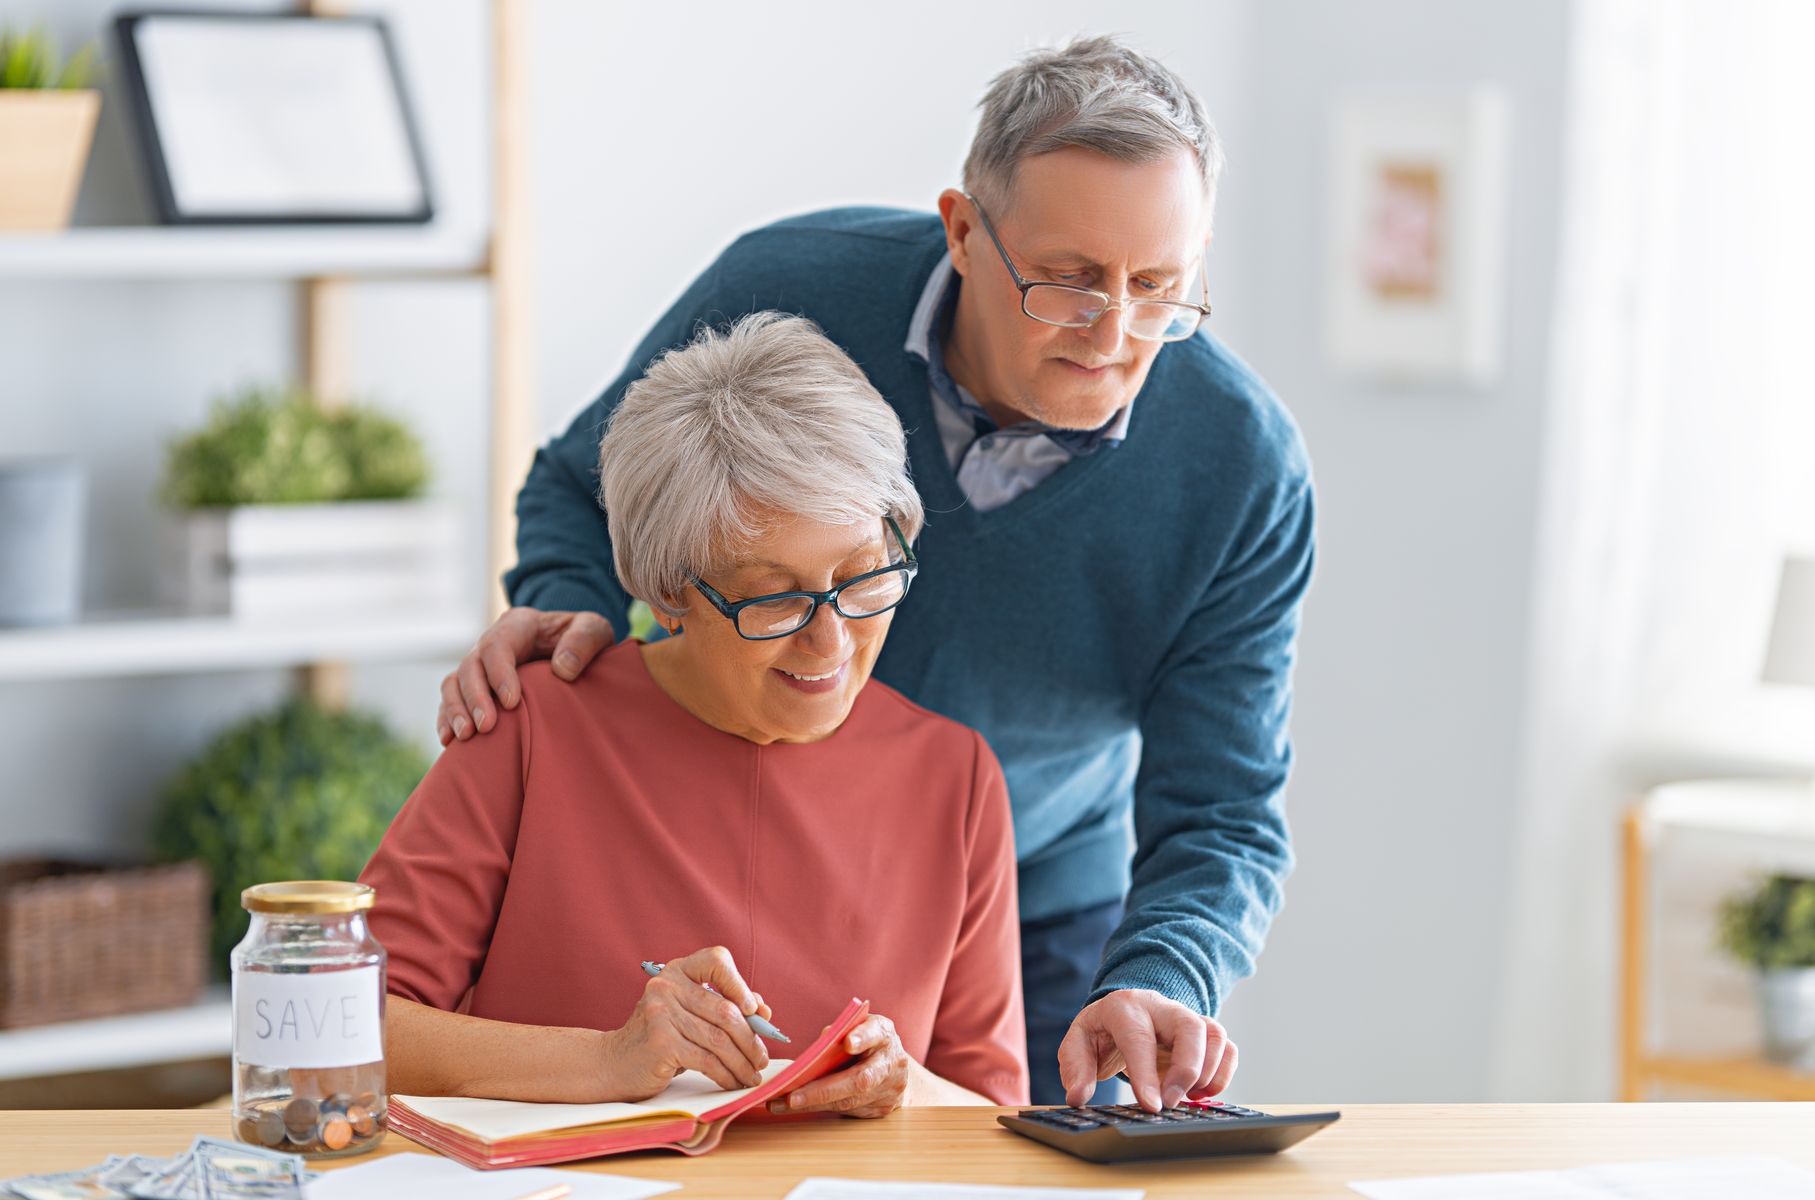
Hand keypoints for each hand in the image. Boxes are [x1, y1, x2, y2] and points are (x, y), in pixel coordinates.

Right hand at [437, 607, 614, 743]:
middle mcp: (492, 642)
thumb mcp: (595, 629)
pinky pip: (451, 700)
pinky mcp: (475, 686)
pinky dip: (447, 718)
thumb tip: (562, 670)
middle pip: (470, 666)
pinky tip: (450, 741)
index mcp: (519, 624)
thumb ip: (584, 641)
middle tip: (486, 727)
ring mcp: (480, 665)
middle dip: (474, 697)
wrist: (575, 649)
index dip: (499, 673)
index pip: (497, 645)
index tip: (512, 702)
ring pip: (454, 682)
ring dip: (456, 710)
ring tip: (466, 737)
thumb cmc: (584, 638)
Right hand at [598, 947, 774, 1099]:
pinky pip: (706, 1060)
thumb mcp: (689, 1014)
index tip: (755, 1010)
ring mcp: (661, 1013)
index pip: (717, 961)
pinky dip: (726, 1074)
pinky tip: (732, 1082)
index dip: (740, 984)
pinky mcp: (660, 1043)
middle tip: (762, 1058)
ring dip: (742, 1062)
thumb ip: (723, 1005)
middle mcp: (667, 986)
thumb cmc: (660, 1038)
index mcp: (677, 971)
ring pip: (719, 1039)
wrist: (613, 1063)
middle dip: (751, 1039)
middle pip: (725, 1010)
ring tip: (752, 1076)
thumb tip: (763, 1011)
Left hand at [768, 1013, 912, 1118]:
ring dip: (814, 1104)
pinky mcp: (881, 1109)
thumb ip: (840, 1032)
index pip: (876, 1033)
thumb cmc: (869, 1042)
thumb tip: (816, 1050)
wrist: (897, 1069)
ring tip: (782, 1103)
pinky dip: (820, 1108)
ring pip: (849, 1101)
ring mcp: (889, 1090)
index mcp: (884, 1034)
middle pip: (860, 1079)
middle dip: (823, 1090)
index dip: (863, 1038)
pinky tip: (795, 1106)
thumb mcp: (859, 1027)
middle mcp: (892, 1062)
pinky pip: (847, 1110)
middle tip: (792, 1097)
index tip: (848, 1043)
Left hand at [1057, 988, 1236, 1111]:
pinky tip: (1201, 1094)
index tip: (1151, 1105)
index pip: (1139, 1037)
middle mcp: (1160, 1007)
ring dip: (1208, 1072)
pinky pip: (1227, 1047)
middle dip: (1186, 1069)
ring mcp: (1186, 1017)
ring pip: (1214, 1034)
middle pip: (1189, 1027)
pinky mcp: (1204, 1032)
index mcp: (1124, 1008)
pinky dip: (1223, 1074)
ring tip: (1188, 1097)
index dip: (1146, 1073)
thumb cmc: (1102, 1031)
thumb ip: (1075, 1068)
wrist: (1124, 1013)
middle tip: (1172, 1102)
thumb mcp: (1078, 1044)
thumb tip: (1078, 1097)